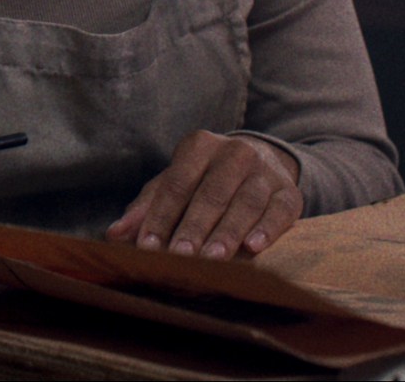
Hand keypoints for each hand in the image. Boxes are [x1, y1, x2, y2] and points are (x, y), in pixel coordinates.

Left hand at [104, 130, 302, 259]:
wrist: (262, 162)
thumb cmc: (205, 179)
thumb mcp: (175, 184)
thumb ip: (146, 208)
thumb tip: (115, 234)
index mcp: (199, 146)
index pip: (176, 184)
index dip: (161, 216)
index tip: (148, 247)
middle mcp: (234, 152)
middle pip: (210, 194)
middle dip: (194, 227)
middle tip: (181, 256)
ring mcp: (265, 171)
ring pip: (245, 202)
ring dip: (228, 232)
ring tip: (214, 258)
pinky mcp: (289, 191)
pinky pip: (281, 210)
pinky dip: (268, 228)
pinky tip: (254, 247)